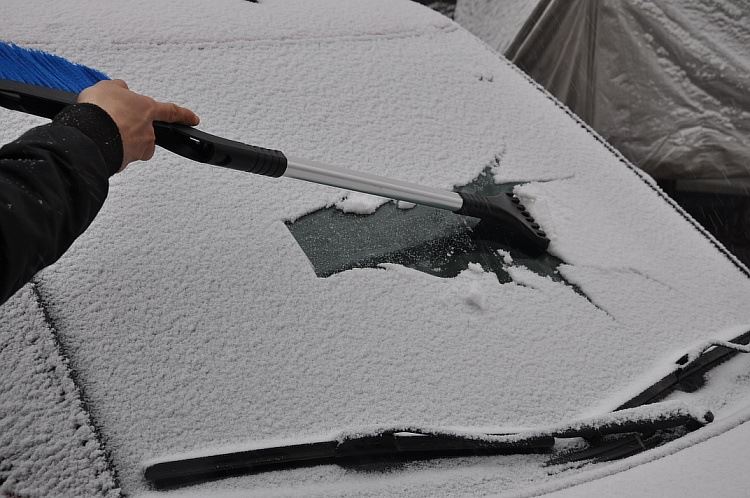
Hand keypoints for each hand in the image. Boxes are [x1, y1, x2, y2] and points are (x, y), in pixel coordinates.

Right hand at [77, 80, 199, 170]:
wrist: (89, 135)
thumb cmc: (100, 111)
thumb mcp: (107, 87)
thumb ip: (118, 88)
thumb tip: (121, 89)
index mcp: (147, 109)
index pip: (171, 112)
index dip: (184, 115)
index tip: (193, 119)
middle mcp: (147, 131)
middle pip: (147, 132)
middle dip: (133, 127)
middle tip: (115, 122)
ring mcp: (138, 148)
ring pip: (134, 145)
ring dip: (121, 139)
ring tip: (104, 132)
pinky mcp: (126, 162)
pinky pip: (121, 155)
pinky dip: (112, 150)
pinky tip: (101, 142)